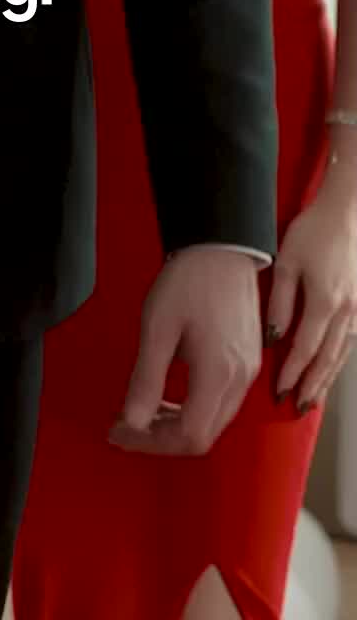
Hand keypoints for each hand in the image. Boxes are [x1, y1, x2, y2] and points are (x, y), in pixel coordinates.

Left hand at [109, 245, 262, 454]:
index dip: (151, 443)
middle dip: (161, 439)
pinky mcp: (249, 361)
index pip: (189, 436)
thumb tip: (131, 423)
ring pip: (214, 422)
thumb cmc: (187, 282)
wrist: (222, 247)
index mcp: (218, 375)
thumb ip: (146, 379)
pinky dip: (194, 408)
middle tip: (125, 425)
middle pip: (203, 436)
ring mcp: (249, 372)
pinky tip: (170, 394)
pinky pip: (223, 403)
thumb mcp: (158, 328)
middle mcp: (240, 381)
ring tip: (143, 410)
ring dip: (177, 425)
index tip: (118, 431)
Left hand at [268, 179, 356, 409]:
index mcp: (325, 302)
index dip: (291, 373)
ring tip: (311, 401)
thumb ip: (280, 302)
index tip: (277, 392)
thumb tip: (273, 338)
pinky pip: (349, 343)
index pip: (305, 349)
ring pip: (341, 355)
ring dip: (326, 380)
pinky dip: (338, 362)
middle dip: (310, 386)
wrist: (347, 213)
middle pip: (327, 360)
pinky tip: (330, 372)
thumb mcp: (287, 261)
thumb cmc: (313, 232)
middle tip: (296, 408)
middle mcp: (346, 312)